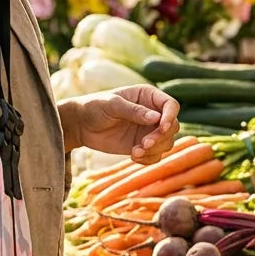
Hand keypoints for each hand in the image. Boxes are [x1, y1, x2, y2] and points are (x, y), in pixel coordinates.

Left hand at [61, 84, 179, 162]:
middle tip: (144, 143)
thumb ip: (133, 111)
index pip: (171, 105)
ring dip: (154, 150)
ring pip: (167, 143)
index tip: (162, 126)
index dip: (170, 116)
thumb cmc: (95, 107)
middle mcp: (152, 113)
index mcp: (148, 96)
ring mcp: (148, 131)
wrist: (81, 125)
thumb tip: (156, 118)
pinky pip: (156, 155)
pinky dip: (149, 159)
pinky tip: (134, 156)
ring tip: (135, 152)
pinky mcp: (142, 146)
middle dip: (161, 137)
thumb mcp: (111, 105)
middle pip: (173, 127)